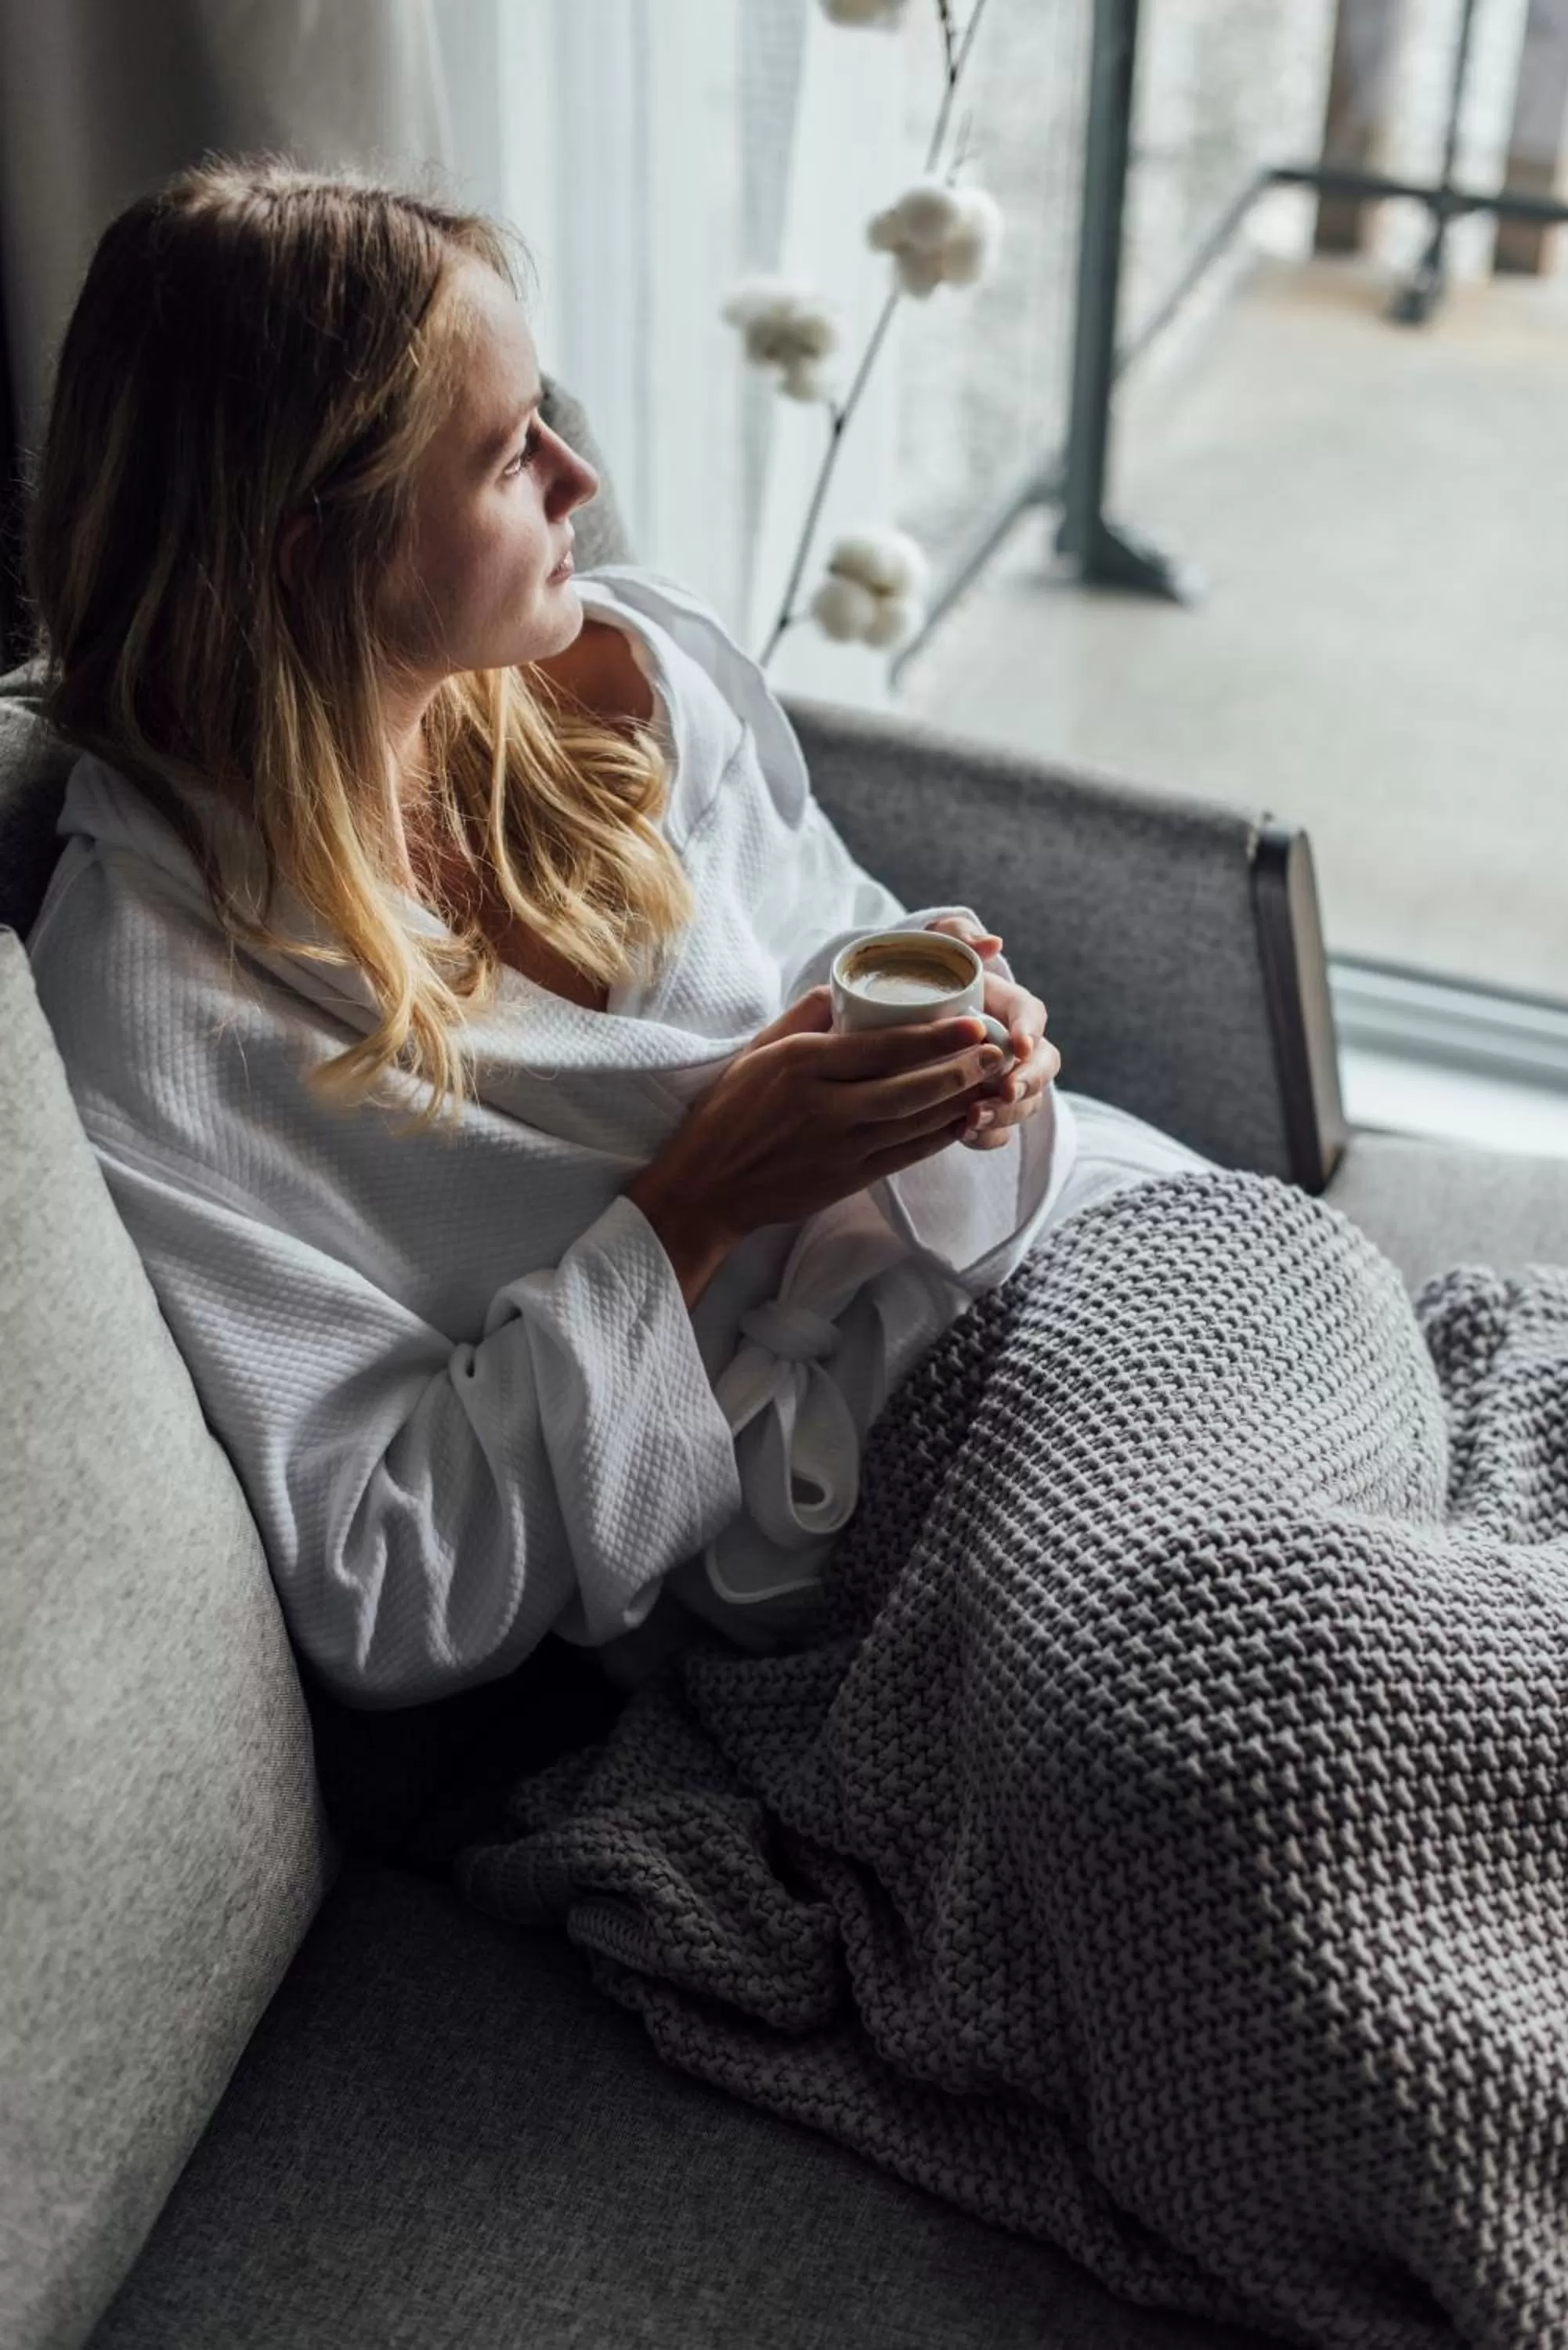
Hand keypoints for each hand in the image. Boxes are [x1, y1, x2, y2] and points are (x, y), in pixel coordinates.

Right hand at [625, 985, 1008, 1301]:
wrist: (708, 1186)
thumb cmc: (731, 1110)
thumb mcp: (758, 1050)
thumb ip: (805, 1016)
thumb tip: (848, 987)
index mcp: (799, 1065)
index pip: (879, 1047)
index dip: (932, 1036)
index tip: (972, 1021)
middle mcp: (822, 1106)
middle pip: (906, 1087)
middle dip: (959, 1069)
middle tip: (998, 1050)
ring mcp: (837, 1148)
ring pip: (913, 1123)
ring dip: (959, 1102)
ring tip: (994, 1081)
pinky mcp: (847, 1180)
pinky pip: (906, 1156)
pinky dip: (940, 1138)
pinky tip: (967, 1120)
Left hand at [923, 916, 1060, 1151]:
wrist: (884, 1023)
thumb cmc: (915, 981)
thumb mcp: (928, 951)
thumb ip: (955, 936)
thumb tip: (991, 943)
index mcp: (1006, 1006)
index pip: (1033, 1014)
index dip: (1031, 1030)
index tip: (1019, 1045)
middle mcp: (1013, 1046)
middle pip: (1042, 1066)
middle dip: (1030, 1080)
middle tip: (1005, 1090)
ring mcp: (1003, 1080)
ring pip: (1025, 1103)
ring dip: (1007, 1113)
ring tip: (975, 1118)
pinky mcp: (986, 1110)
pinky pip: (1001, 1131)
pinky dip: (988, 1136)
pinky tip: (963, 1135)